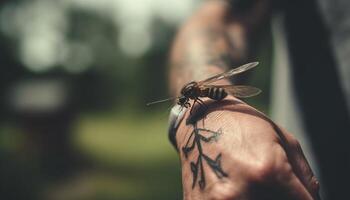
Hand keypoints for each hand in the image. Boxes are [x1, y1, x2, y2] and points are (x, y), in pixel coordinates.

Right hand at [175, 96, 319, 199]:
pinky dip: (236, 199)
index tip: (292, 191)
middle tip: (266, 182)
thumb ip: (305, 178)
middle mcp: (240, 192)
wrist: (199, 119)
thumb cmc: (243, 126)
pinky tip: (230, 185)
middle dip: (278, 197)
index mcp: (267, 171)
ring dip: (256, 197)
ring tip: (248, 182)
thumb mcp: (283, 140)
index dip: (301, 199)